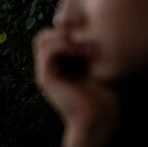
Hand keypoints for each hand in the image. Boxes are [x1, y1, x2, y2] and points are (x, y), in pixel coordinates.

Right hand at [33, 28, 118, 146]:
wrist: (99, 119)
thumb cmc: (105, 94)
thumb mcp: (100, 65)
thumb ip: (92, 48)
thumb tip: (101, 26)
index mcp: (59, 63)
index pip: (54, 34)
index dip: (69, 27)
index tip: (91, 31)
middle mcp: (49, 67)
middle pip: (45, 34)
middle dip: (64, 29)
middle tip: (85, 34)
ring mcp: (45, 72)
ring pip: (42, 39)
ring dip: (63, 36)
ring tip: (83, 43)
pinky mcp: (45, 78)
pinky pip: (47, 51)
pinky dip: (63, 45)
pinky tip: (82, 51)